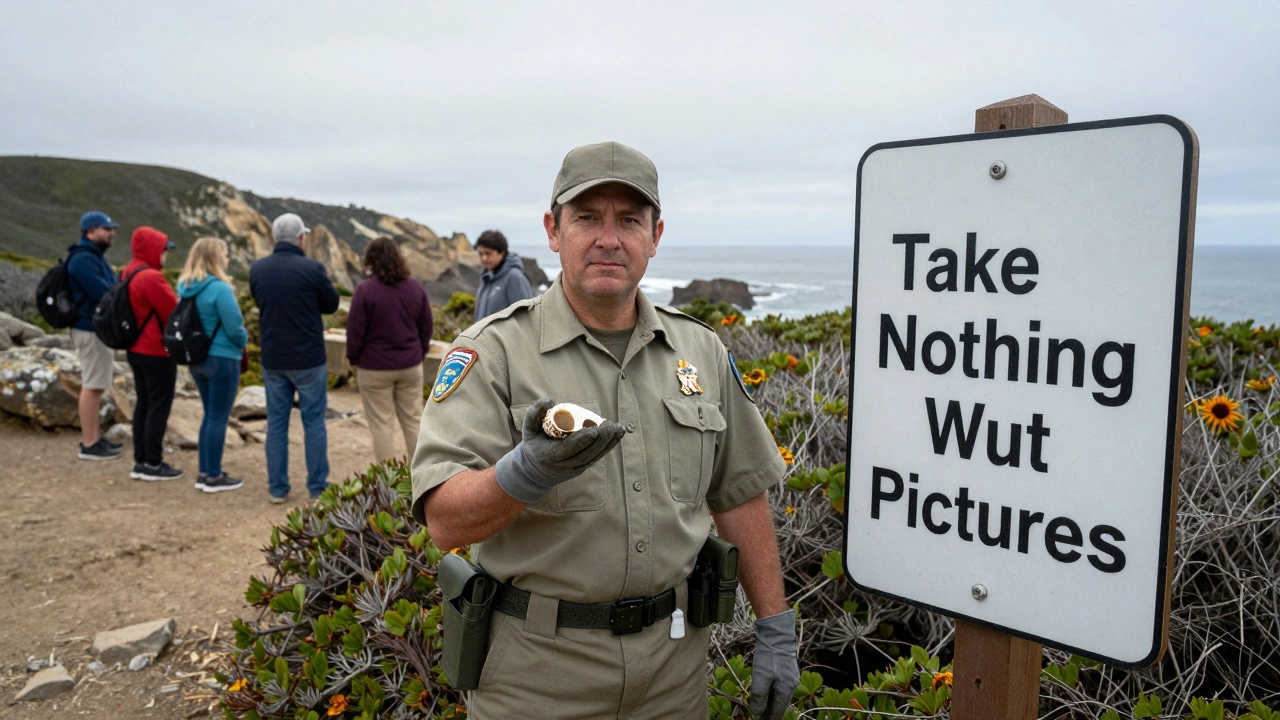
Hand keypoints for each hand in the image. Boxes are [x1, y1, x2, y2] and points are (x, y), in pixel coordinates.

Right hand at [493, 398, 625, 503]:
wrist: (536, 470)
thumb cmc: (534, 443)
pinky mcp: (582, 468)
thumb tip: (549, 400)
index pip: (567, 449)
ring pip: (593, 457)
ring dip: (607, 443)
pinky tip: (617, 435)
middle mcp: (562, 465)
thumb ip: (535, 413)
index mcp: (548, 455)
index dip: (581, 440)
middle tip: (609, 425)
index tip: (594, 429)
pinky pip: (596, 458)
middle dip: (599, 441)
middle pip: (585, 454)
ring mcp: (573, 469)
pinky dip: (608, 447)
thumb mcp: (528, 429)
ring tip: (618, 428)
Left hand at [750, 610, 799, 719]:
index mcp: (787, 689)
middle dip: (769, 711)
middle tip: (757, 715)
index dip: (769, 718)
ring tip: (759, 706)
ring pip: (779, 695)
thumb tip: (757, 712)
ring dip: (770, 701)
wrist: (776, 635)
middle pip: (780, 704)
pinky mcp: (786, 670)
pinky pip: (779, 686)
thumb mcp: (761, 678)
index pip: (778, 711)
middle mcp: (792, 685)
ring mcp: (790, 677)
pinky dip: (771, 691)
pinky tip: (764, 692)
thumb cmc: (768, 656)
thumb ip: (759, 697)